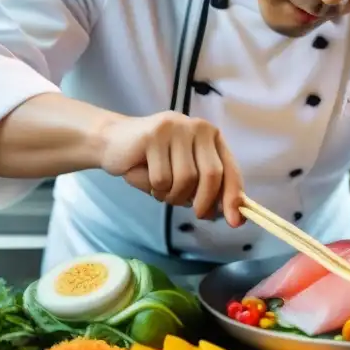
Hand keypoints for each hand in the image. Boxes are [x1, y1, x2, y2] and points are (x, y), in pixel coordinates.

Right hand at [99, 111, 244, 226]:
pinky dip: (154, 189)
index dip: (233, 198)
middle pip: (211, 175)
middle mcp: (198, 127)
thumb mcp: (185, 174)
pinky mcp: (154, 136)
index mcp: (211, 136)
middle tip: (194, 213)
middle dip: (203, 201)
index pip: (230, 169)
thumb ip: (208, 188)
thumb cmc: (152, 162)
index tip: (235, 223)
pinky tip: (145, 177)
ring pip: (185, 180)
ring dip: (172, 196)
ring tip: (161, 188)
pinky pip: (162, 179)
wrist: (113, 142)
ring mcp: (176, 128)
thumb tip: (233, 215)